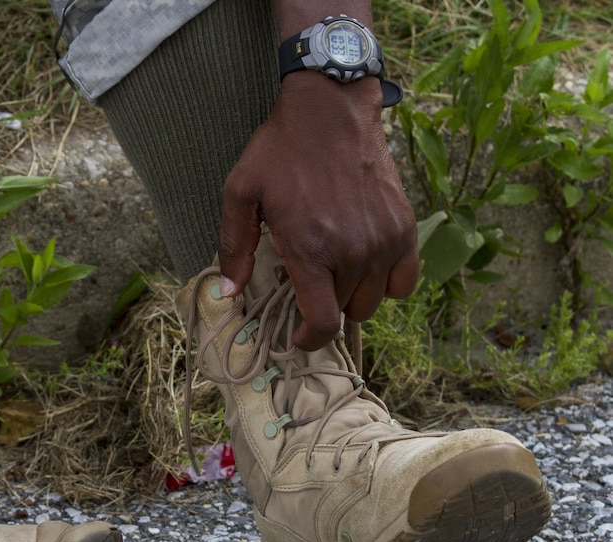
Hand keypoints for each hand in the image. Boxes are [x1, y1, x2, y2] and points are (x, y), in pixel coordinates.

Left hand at [217, 72, 418, 349]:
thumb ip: (232, 247)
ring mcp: (384, 240)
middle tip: (309, 284)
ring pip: (374, 301)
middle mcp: (352, 252)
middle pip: (346, 312)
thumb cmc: (280, 151)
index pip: (321, 323)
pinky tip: (367, 268)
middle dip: (325, 307)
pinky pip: (405, 281)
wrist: (330, 110)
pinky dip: (388, 283)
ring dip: (353, 297)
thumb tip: (228, 292)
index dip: (308, 339)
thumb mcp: (240, 194)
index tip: (297, 335)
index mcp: (311, 251)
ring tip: (334, 272)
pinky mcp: (404, 227)